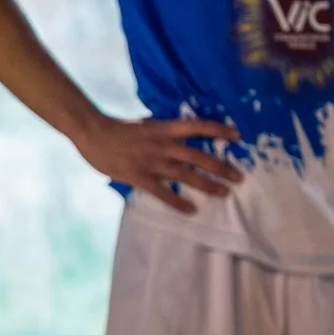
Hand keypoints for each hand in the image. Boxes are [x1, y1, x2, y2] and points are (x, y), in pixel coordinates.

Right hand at [73, 115, 242, 214]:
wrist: (93, 134)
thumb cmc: (118, 128)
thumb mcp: (146, 124)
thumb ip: (163, 132)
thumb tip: (180, 136)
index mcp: (164, 128)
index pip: (198, 126)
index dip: (219, 131)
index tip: (238, 136)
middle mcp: (163, 146)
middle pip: (199, 157)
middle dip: (221, 167)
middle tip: (239, 177)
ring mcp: (153, 163)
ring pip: (186, 176)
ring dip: (207, 185)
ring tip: (224, 193)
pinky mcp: (140, 178)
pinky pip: (163, 193)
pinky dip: (178, 202)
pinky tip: (191, 210)